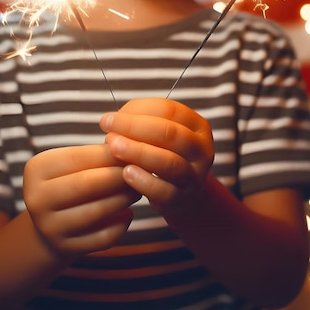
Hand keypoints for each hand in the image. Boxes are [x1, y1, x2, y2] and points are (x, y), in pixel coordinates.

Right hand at [23, 144, 140, 261]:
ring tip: (138, 189)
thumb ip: (98, 154)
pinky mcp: (64, 248)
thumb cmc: (70, 181)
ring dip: (124, 198)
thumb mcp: (74, 164)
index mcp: (37, 169)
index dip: (111, 154)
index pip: (80, 157)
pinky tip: (128, 214)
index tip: (135, 150)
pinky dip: (121, 225)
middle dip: (120, 176)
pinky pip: (102, 237)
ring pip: (98, 211)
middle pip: (87, 184)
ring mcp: (48, 227)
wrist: (51, 222)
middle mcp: (36, 198)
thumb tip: (132, 146)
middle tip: (143, 170)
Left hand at [100, 98, 213, 214]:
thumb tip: (115, 122)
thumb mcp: (158, 133)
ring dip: (139, 153)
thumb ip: (139, 121)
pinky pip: (164, 191)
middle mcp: (201, 149)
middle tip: (107, 129)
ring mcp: (195, 176)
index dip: (138, 111)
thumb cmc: (163, 153)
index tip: (109, 118)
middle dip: (135, 128)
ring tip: (114, 148)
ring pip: (169, 162)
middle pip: (170, 134)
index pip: (169, 110)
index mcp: (197, 125)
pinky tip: (126, 173)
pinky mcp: (183, 199)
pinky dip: (144, 181)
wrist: (182, 193)